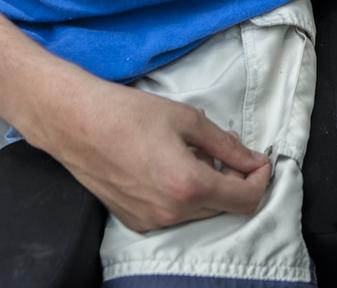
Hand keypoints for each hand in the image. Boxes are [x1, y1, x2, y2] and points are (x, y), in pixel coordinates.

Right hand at [28, 74, 270, 231]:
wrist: (76, 123)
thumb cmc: (128, 114)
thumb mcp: (187, 119)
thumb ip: (226, 145)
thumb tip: (253, 160)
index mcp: (189, 186)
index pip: (246, 199)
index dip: (260, 179)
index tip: (258, 161)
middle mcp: (172, 212)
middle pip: (226, 208)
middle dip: (235, 180)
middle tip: (225, 149)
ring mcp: (151, 221)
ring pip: (201, 212)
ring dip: (209, 187)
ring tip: (193, 153)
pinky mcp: (135, 221)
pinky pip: (175, 214)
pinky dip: (185, 195)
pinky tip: (170, 166)